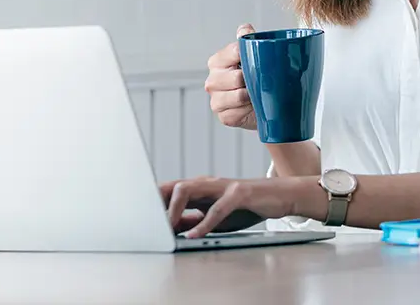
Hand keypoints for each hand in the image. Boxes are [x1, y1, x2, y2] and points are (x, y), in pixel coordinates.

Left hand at [160, 176, 292, 237]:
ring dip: (175, 208)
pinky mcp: (239, 193)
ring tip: (167, 226)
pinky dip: (203, 223)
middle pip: (175, 185)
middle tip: (147, 219)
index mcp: (201, 188)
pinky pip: (217, 208)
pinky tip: (195, 235)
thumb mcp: (217, 218)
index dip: (154, 199)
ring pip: (190, 189)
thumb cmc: (247, 206)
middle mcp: (208, 183)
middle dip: (158, 200)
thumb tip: (172, 229)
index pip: (171, 189)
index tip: (140, 213)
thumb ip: (196, 220)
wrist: (280, 196)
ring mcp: (223, 186)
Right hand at [205, 23, 256, 130]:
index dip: (249, 56)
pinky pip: (236, 113)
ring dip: (251, 96)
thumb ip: (248, 41)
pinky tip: (252, 107)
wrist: (263, 106)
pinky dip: (248, 111)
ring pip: (237, 96)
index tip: (260, 60)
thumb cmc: (256, 79)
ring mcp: (216, 99)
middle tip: (262, 81)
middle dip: (251, 80)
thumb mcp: (253, 59)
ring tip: (257, 94)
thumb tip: (244, 28)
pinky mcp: (223, 116)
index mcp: (217, 61)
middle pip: (236, 77)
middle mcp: (212, 80)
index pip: (234, 52)